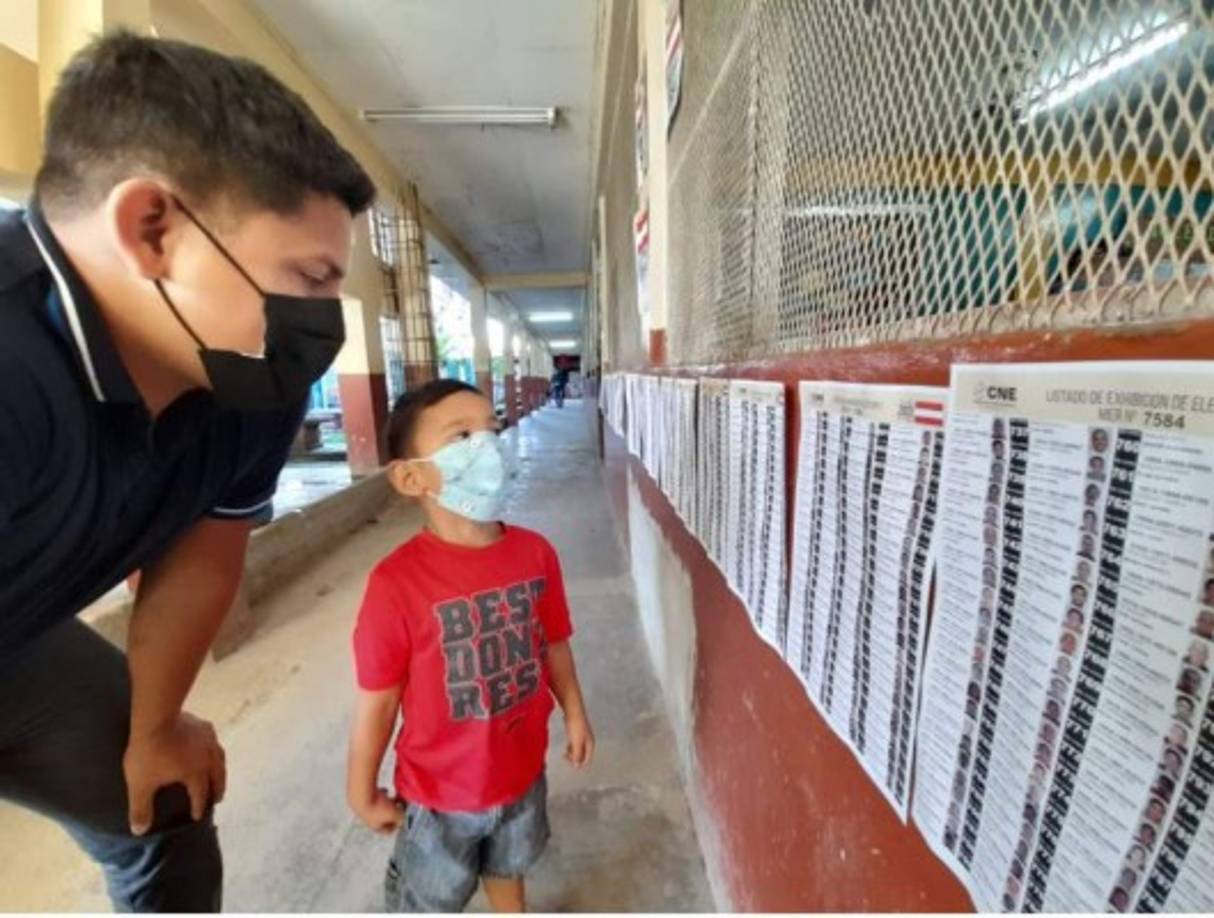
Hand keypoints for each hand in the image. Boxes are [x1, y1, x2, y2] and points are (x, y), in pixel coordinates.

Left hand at [124, 712, 225, 835]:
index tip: (198, 816)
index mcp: (196, 774)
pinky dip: (213, 749)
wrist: (155, 717)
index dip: (199, 807)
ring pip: (220, 758)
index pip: (200, 795)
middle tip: (217, 798)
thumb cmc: (149, 753)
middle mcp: (208, 759)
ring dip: (220, 769)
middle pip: (218, 777)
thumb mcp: (140, 785)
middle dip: (217, 789)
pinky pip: (213, 740)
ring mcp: (208, 740)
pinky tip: (208, 746)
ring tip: (218, 774)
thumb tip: (139, 831)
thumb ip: (141, 808)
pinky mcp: (203, 725)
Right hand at [352, 788, 404, 833]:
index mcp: (376, 826)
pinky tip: (384, 789)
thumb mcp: (395, 814)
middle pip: (383, 818)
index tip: (403, 817)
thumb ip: (401, 817)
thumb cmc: (378, 806)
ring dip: (387, 802)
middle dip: (392, 810)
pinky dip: (381, 794)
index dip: (397, 825)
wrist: (360, 793)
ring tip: (393, 795)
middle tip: (400, 803)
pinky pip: (374, 797)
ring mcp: (364, 808)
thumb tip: (403, 817)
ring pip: (379, 807)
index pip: (387, 830)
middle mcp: (368, 819)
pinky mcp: (362, 798)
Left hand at [564, 712, 594, 768]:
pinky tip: (567, 744)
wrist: (573, 711)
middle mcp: (588, 741)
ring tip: (566, 751)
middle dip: (574, 758)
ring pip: (579, 749)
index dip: (578, 763)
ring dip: (572, 752)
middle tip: (565, 756)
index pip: (587, 760)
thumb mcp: (576, 743)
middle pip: (583, 755)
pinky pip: (576, 743)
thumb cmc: (576, 726)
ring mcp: (583, 736)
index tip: (569, 762)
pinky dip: (571, 746)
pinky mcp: (578, 732)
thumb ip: (577, 755)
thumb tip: (577, 766)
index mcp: (590, 744)